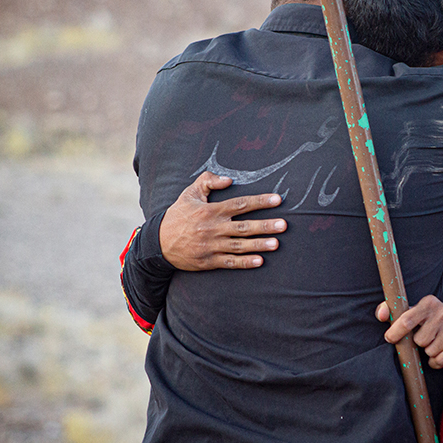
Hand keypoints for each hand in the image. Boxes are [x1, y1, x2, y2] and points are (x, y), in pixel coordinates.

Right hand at [159, 171, 286, 270]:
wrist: (158, 243)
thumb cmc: (178, 216)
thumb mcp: (189, 194)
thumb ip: (208, 181)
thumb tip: (229, 179)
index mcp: (211, 211)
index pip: (240, 204)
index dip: (260, 201)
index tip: (277, 200)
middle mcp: (213, 228)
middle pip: (244, 227)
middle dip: (265, 225)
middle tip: (284, 225)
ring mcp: (211, 246)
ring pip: (240, 246)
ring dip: (259, 245)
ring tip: (277, 243)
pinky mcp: (208, 261)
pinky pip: (230, 262)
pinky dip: (244, 263)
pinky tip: (259, 261)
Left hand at [376, 295, 442, 368]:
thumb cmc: (425, 320)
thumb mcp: (409, 311)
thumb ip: (390, 311)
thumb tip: (382, 315)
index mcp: (429, 302)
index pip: (407, 320)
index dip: (396, 333)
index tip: (390, 338)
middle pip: (420, 340)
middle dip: (418, 342)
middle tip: (422, 337)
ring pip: (431, 351)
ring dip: (428, 352)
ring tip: (432, 343)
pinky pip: (440, 360)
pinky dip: (435, 361)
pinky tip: (438, 352)